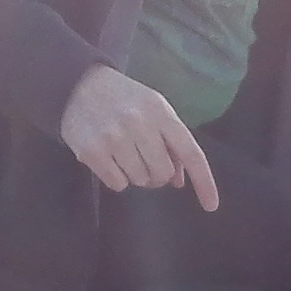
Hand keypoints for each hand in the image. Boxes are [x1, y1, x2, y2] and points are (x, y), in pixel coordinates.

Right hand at [59, 66, 220, 208]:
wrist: (78, 85)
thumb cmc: (125, 101)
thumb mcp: (154, 111)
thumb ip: (171, 143)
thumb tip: (179, 182)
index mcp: (160, 111)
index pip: (190, 152)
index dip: (204, 182)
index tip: (211, 206)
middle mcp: (138, 123)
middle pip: (163, 173)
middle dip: (158, 175)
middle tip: (145, 161)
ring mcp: (114, 137)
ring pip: (140, 181)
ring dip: (136, 174)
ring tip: (123, 153)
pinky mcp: (92, 151)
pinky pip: (118, 184)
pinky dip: (117, 178)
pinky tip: (109, 157)